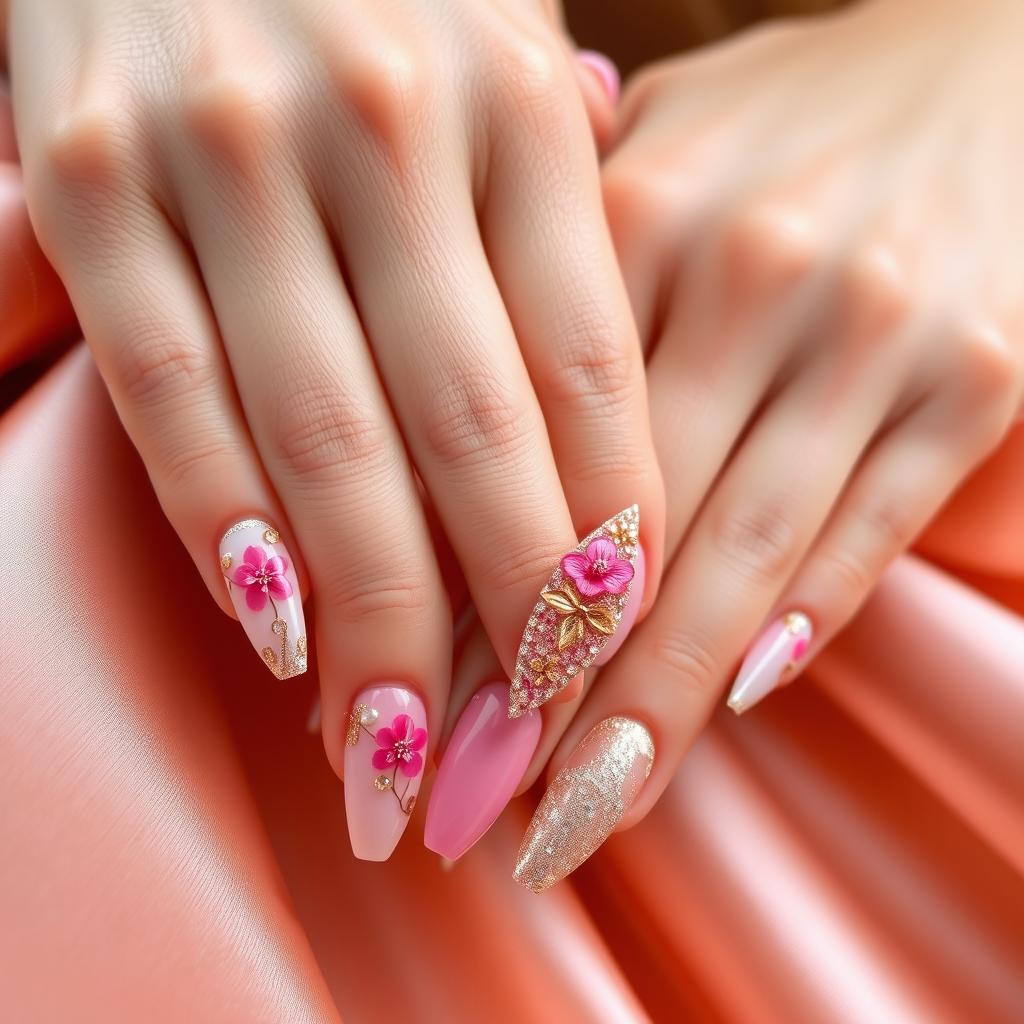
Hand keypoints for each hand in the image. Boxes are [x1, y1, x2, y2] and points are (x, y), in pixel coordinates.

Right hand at [5, 0, 662, 858]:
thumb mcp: (506, 47)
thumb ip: (555, 215)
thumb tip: (602, 410)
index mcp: (514, 101)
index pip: (583, 371)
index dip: (604, 530)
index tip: (615, 646)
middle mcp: (379, 126)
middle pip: (467, 434)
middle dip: (499, 617)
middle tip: (519, 743)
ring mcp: (223, 155)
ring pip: (320, 443)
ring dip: (367, 621)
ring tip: (393, 743)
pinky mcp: (88, 183)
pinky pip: (170, 398)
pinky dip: (228, 531)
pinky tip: (276, 632)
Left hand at [520, 0, 1022, 886]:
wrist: (983, 59)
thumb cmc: (782, 127)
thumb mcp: (649, 158)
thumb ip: (554, 288)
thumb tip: (440, 455)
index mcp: (631, 210)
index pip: (519, 446)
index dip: (456, 594)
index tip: (404, 709)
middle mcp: (746, 271)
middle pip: (619, 524)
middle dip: (538, 689)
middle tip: (466, 804)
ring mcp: (871, 329)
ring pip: (741, 558)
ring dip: (651, 706)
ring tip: (577, 814)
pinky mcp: (976, 378)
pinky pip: (862, 536)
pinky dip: (789, 633)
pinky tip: (721, 711)